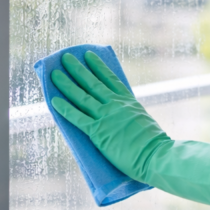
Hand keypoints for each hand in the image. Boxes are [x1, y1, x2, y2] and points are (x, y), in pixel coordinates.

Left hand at [51, 50, 209, 207]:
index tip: (89, 55)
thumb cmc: (153, 144)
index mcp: (128, 100)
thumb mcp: (142, 120)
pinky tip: (54, 101)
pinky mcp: (98, 132)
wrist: (155, 155)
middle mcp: (116, 104)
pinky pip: (77, 117)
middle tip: (65, 57)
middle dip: (77, 69)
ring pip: (81, 96)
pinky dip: (64, 108)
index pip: (110, 78)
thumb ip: (129, 115)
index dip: (98, 66)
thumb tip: (121, 117)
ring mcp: (106, 116)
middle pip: (92, 83)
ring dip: (66, 84)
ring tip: (54, 74)